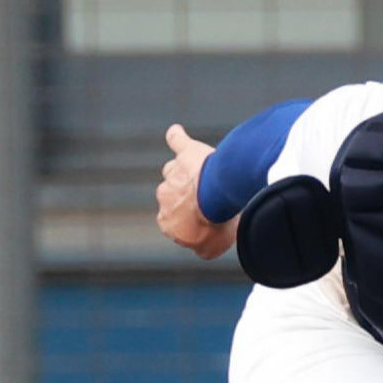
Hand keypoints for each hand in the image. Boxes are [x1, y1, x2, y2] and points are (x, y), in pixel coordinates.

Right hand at [155, 123, 237, 259]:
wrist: (218, 198)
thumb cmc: (214, 225)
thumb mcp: (211, 248)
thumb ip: (205, 249)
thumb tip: (204, 250)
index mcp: (167, 221)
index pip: (175, 221)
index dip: (192, 221)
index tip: (206, 220)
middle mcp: (164, 196)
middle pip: (175, 194)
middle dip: (191, 197)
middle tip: (214, 200)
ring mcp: (174, 173)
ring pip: (176, 170)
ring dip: (189, 173)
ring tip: (206, 174)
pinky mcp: (186, 153)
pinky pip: (177, 141)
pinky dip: (177, 137)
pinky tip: (176, 132)